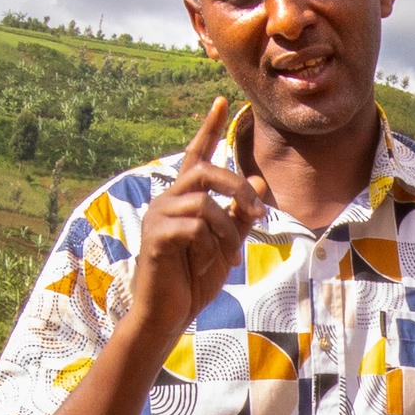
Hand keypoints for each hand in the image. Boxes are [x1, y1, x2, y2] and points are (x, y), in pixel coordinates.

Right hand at [116, 97, 270, 350]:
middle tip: (258, 214)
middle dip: (237, 188)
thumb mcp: (226, 243)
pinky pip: (195, 228)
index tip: (221, 100)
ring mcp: (159, 216)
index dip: (208, 128)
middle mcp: (168, 200)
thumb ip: (240, 214)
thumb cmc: (194, 279)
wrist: (169, 314)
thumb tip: (259, 179)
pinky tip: (203, 266)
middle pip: (206, 171)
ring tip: (228, 258)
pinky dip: (209, 248)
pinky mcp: (156, 236)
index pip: (197, 155)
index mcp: (184, 198)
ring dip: (227, 233)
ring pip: (205, 204)